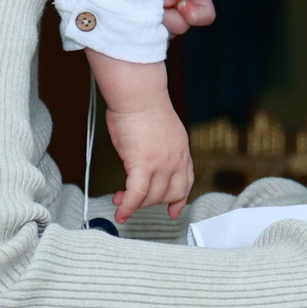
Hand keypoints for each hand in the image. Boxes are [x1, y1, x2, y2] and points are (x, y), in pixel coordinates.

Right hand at [108, 98, 193, 218]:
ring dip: (136, 204)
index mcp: (181, 151)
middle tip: (136, 202)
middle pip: (169, 194)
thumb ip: (160, 149)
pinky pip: (136, 194)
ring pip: (151, 197)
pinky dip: (127, 207)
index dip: (179, 199)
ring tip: (121, 201)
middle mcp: (175, 160)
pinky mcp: (143, 165)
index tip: (173, 210)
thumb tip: (145, 159)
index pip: (186, 182)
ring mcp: (161, 164)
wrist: (139, 95)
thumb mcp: (164, 131)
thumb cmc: (143, 105)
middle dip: (151, 202)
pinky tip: (121, 212)